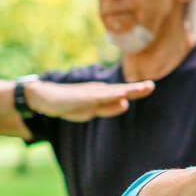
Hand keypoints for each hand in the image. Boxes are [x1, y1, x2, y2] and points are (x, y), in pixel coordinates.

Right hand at [30, 80, 154, 121]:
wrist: (44, 97)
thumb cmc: (69, 103)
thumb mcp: (91, 109)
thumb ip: (107, 107)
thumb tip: (125, 103)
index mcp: (103, 94)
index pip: (122, 93)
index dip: (136, 90)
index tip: (150, 86)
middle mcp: (98, 91)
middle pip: (119, 90)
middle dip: (136, 89)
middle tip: (151, 86)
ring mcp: (89, 94)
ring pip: (111, 93)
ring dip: (125, 91)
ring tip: (140, 89)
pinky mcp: (79, 98)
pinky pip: (96, 98)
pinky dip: (109, 97)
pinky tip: (119, 95)